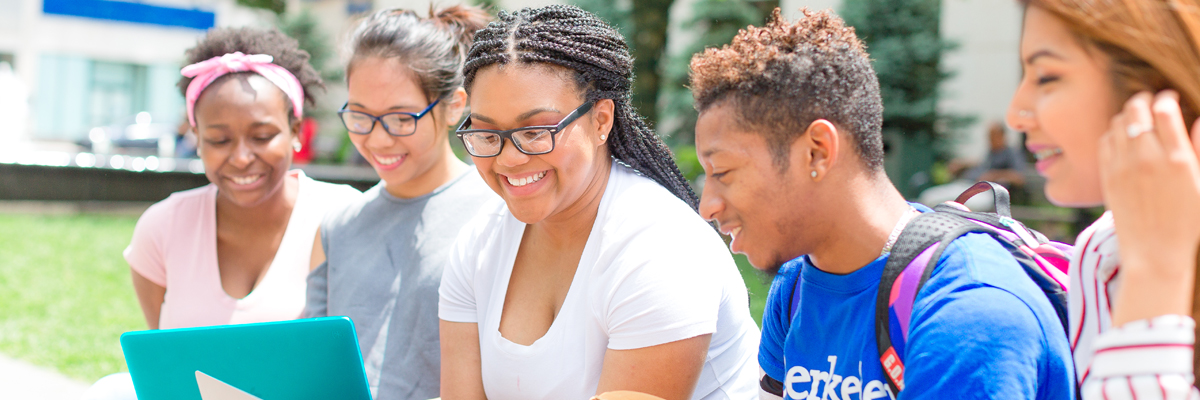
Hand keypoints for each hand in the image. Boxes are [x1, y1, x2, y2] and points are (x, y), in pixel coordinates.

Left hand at [1101, 90, 1199, 324]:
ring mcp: (1123, 167)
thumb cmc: (1187, 222)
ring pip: (1117, 122)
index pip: (1164, 109)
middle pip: (1136, 110)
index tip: (1169, 99)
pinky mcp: (1107, 177)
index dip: (1166, 98)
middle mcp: (1148, 158)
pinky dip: (1112, 133)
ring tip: (1136, 119)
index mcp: (1178, 159)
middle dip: (1144, 100)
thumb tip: (1199, 120)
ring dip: (1126, 115)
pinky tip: (1121, 138)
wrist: (1154, 253)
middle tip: (1149, 103)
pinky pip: (1104, 142)